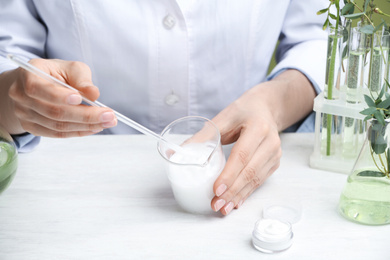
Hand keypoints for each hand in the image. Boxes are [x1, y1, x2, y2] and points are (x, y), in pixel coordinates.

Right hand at [5, 58, 116, 136]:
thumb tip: (94, 94)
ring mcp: (24, 114)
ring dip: (86, 126)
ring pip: (57, 126)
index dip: (58, 95)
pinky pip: (58, 134)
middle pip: (53, 111)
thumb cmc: (56, 74)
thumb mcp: (71, 68)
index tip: (80, 98)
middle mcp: (21, 96)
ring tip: (108, 122)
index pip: (37, 88)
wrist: (38, 86)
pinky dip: (79, 132)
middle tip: (109, 115)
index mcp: (27, 74)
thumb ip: (82, 79)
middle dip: (85, 115)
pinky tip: (95, 127)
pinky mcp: (33, 128)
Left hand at [210, 70, 314, 214]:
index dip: (229, 174)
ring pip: (256, 180)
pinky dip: (246, 193)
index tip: (215, 190)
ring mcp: (274, 153)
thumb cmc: (242, 111)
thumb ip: (202, 137)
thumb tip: (175, 153)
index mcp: (257, 127)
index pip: (242, 155)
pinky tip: (235, 202)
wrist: (265, 108)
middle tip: (216, 204)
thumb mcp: (223, 118)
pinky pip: (260, 181)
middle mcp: (270, 141)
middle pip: (250, 171)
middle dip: (232, 191)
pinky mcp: (274, 162)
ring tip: (222, 207)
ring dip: (238, 196)